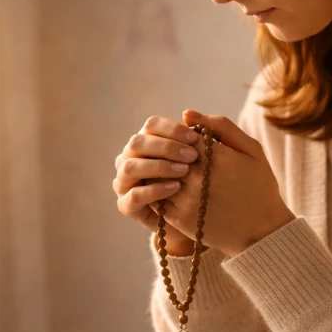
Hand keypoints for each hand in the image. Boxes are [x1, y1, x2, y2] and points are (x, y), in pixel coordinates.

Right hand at [113, 115, 202, 253]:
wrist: (196, 217)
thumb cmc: (201, 181)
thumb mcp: (207, 156)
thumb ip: (201, 132)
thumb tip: (188, 113)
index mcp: (146, 141)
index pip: (151, 125)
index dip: (171, 129)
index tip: (195, 138)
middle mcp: (129, 158)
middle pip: (137, 143)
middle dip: (165, 147)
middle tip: (191, 156)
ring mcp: (124, 182)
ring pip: (130, 167)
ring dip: (158, 167)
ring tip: (184, 172)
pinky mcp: (126, 205)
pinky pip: (133, 195)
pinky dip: (154, 190)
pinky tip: (175, 188)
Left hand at [159, 109, 295, 257]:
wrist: (262, 232)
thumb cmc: (259, 186)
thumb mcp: (251, 150)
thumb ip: (221, 126)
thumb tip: (187, 114)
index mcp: (216, 155)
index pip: (182, 135)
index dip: (184, 137)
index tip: (192, 144)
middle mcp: (198, 176)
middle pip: (167, 154)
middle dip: (170, 154)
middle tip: (181, 160)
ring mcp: (187, 198)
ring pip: (158, 174)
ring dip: (161, 171)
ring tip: (175, 173)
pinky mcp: (179, 218)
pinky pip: (157, 197)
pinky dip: (159, 190)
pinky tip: (172, 190)